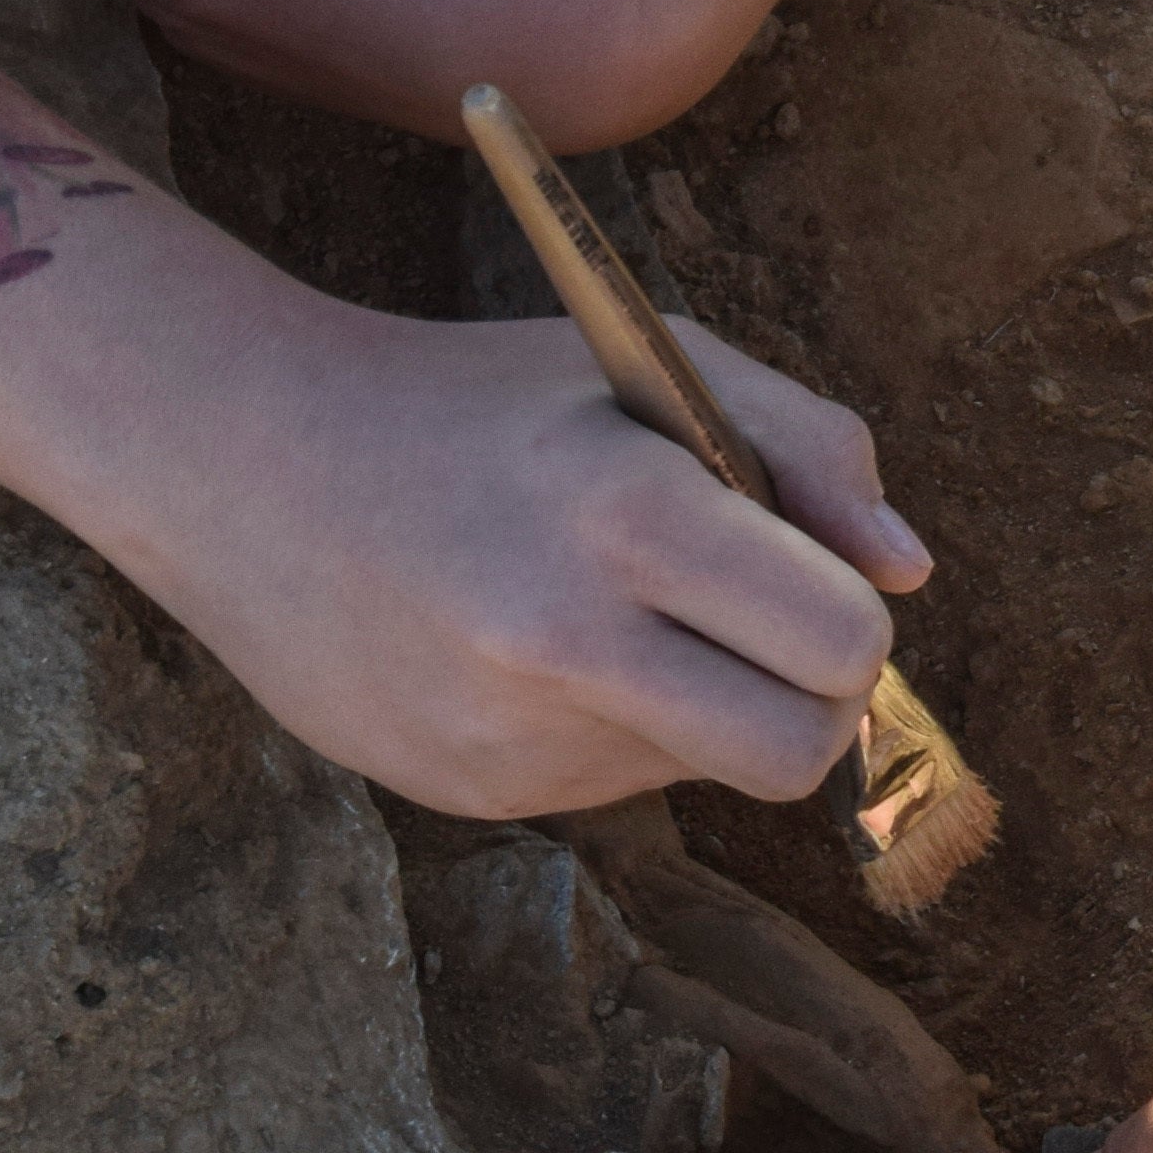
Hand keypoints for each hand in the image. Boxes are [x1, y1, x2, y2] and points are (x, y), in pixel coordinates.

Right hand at [59, 249, 931, 819]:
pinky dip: (606, 724)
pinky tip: (526, 647)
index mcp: (626, 515)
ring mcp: (509, 736)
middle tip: (766, 631)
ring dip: (698, 703)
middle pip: (798, 752)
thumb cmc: (473, 398)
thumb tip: (910, 570)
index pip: (839, 644)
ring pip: (704, 770)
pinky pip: (608, 784)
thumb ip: (806, 444)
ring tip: (604, 608)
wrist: (243, 464)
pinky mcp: (467, 793)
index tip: (817, 584)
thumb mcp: (650, 359)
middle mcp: (565, 642)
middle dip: (813, 698)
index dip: (852, 620)